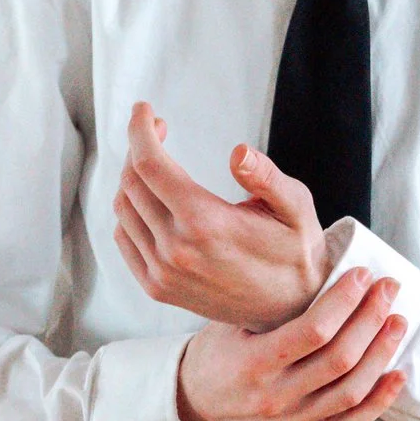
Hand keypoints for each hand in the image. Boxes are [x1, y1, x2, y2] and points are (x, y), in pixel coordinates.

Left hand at [115, 101, 328, 329]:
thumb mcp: (296, 208)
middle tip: (161, 132)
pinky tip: (152, 201)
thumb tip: (238, 152)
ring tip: (158, 165)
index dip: (140, 130)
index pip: (149, 164)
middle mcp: (176, 250)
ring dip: (133, 178)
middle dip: (140, 147)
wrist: (290, 309)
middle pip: (132, 182)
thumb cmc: (295, 251)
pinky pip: (124, 238)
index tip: (144, 110)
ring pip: (123, 208)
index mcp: (205, 223)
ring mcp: (162, 272)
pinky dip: (129, 211)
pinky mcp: (156, 287)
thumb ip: (267, 177)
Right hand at [176, 266, 407, 420]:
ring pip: (351, 391)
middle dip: (371, 319)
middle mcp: (274, 398)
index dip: (345, 300)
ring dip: (381, 354)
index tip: (363, 276)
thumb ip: (273, 307)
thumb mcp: (232, 324)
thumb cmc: (216, 355)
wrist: (194, 405)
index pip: (313, 331)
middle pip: (339, 358)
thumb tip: (325, 267)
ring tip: (396, 323)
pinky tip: (396, 374)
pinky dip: (379, 401)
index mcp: (253, 364)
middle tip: (387, 290)